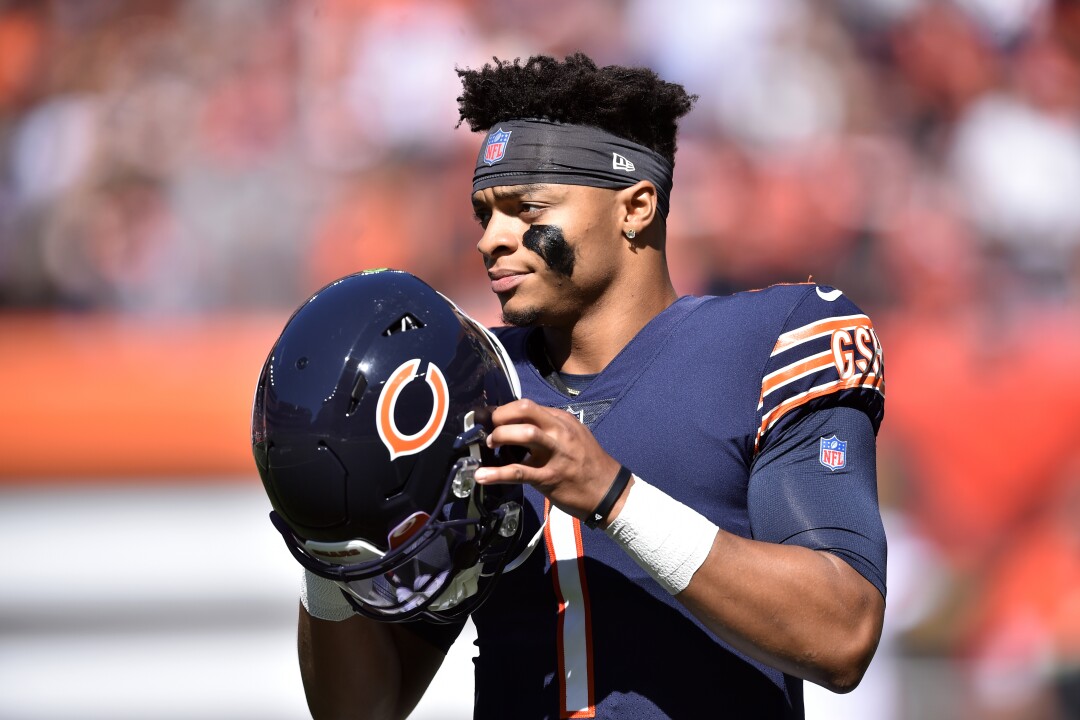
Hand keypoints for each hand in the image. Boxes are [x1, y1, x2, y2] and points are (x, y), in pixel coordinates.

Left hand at [473, 399, 622, 520]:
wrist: (608, 492)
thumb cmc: (588, 464)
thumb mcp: (574, 436)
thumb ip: (549, 428)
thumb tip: (518, 426)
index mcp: (562, 421)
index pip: (528, 406)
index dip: (505, 410)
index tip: (492, 419)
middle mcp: (559, 432)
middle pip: (525, 410)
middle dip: (500, 417)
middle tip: (490, 429)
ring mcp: (555, 454)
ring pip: (524, 433)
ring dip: (500, 436)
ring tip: (490, 446)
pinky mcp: (549, 478)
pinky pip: (519, 472)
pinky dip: (497, 473)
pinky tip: (482, 476)